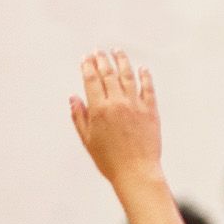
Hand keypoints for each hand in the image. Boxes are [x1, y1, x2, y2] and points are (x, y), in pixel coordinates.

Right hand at [69, 51, 161, 188]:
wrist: (136, 172)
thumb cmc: (109, 161)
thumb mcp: (88, 141)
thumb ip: (79, 117)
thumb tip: (73, 98)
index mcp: (99, 110)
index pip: (92, 80)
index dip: (88, 67)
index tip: (85, 58)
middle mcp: (117, 103)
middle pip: (109, 74)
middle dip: (102, 60)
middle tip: (98, 51)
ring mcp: (135, 104)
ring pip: (128, 75)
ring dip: (121, 61)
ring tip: (117, 52)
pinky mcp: (150, 109)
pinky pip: (148, 87)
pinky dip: (144, 76)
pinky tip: (141, 69)